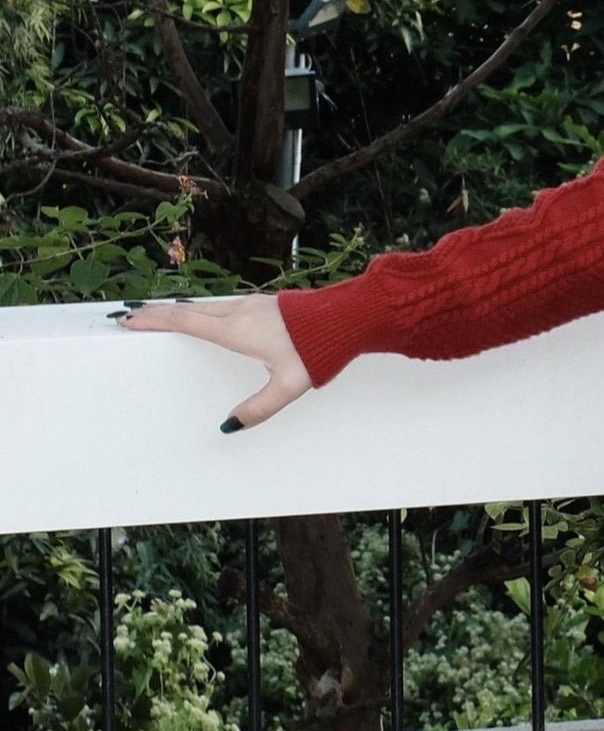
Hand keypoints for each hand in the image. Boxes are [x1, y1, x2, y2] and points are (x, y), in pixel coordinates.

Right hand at [118, 295, 311, 432]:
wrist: (346, 317)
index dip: (154, 321)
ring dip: (178, 310)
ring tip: (158, 316)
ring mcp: (250, 304)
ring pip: (204, 306)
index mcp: (237, 330)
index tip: (130, 320)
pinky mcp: (262, 304)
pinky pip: (220, 306)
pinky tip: (201, 317)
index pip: (184, 322)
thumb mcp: (288, 387)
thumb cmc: (317, 350)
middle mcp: (239, 312)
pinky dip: (199, 310)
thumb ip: (259, 408)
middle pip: (187, 310)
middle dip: (156, 313)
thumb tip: (230, 426)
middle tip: (130, 317)